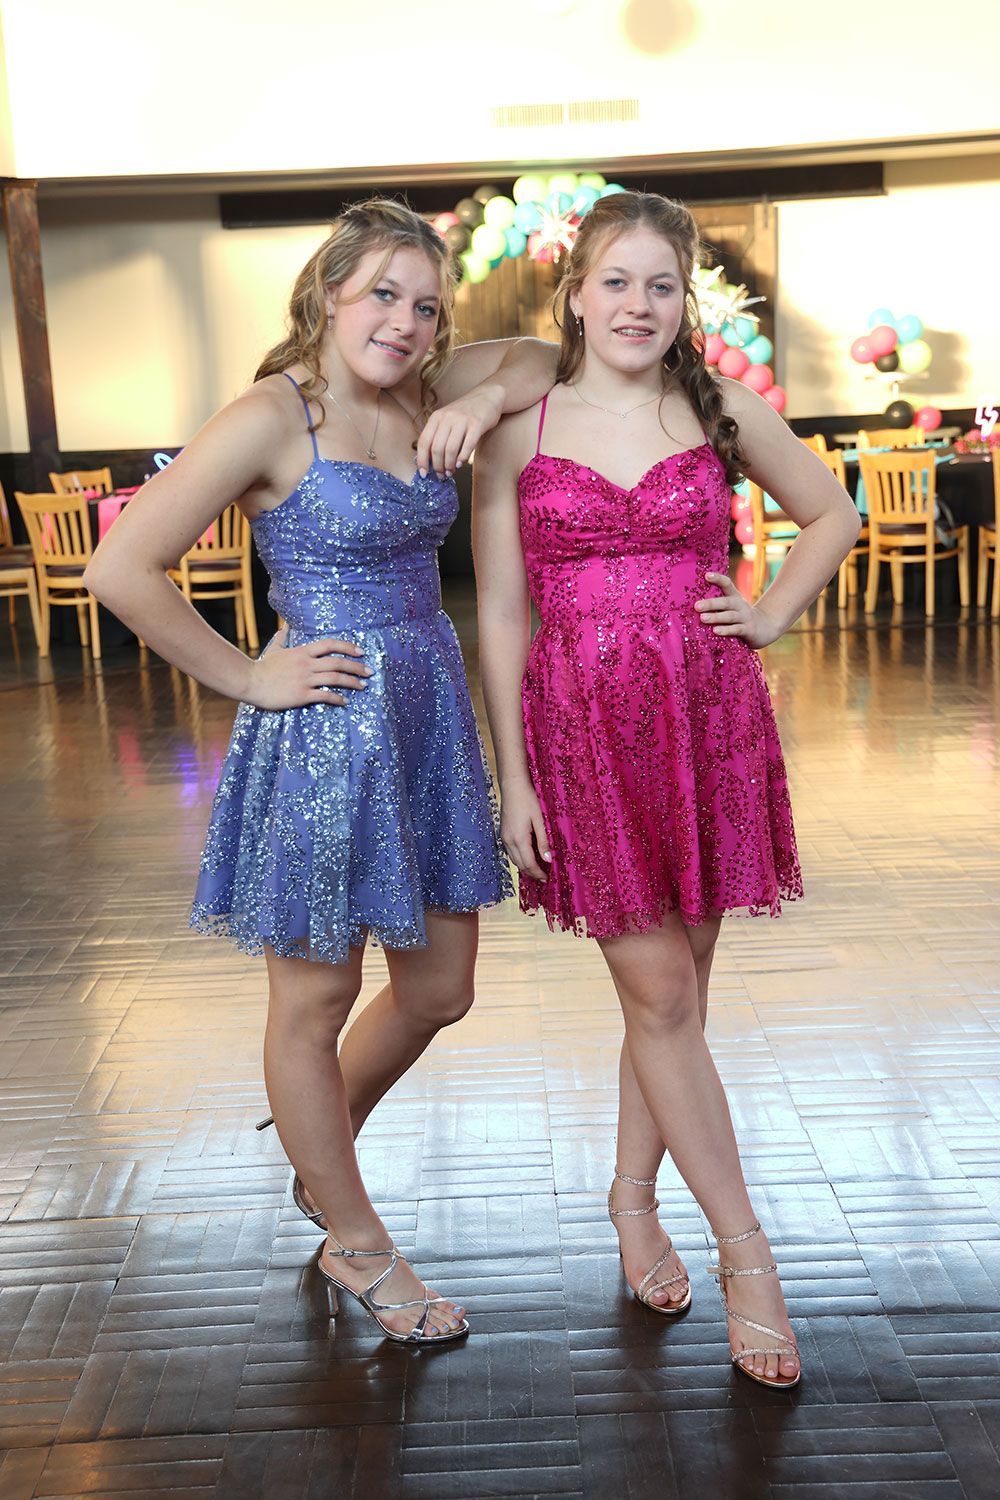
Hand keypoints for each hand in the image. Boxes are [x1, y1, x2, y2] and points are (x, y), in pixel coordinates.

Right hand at [244, 637, 370, 709]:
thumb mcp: (274, 650)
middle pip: (338, 663)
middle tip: (369, 672)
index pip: (330, 645)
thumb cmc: (262, 667)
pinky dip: (338, 699)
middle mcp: (307, 664)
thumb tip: (285, 626)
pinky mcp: (302, 694)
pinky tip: (345, 701)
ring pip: (335, 679)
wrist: (250, 682)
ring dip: (352, 682)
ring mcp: (305, 679)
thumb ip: (282, 638)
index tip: (361, 651)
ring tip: (363, 686)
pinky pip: (325, 696)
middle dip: (357, 667)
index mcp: (303, 652)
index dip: (348, 647)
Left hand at [415, 382, 503, 475]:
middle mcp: (447, 417)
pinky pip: (467, 445)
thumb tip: (430, 460)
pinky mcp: (477, 424)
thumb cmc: (466, 413)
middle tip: (441, 475)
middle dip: (437, 466)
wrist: (487, 397)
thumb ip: (438, 435)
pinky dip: (462, 458)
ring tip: (451, 472)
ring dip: (449, 465)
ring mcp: (462, 420)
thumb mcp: (447, 419)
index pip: (424, 442)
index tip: (423, 473)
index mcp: (436, 417)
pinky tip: (461, 464)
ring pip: (450, 449)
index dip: (422, 460)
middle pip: (437, 448)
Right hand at [500, 778, 551, 880]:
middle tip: (543, 877)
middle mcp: (508, 841)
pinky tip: (527, 857)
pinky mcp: (503, 833)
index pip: (529, 863)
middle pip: (520, 864)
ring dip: (524, 867)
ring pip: (514, 860)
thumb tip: (548, 860)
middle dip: (531, 873)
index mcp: (519, 839)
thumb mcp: (539, 820)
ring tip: (537, 870)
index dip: (538, 873)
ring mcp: (504, 837)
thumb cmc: (528, 799)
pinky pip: (510, 852)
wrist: (512, 786)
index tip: (546, 879)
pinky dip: (519, 859)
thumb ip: (543, 841)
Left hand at [694, 573, 781, 648]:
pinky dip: (726, 630)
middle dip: (711, 603)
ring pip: (729, 616)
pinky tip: (716, 631)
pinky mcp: (748, 630)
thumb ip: (717, 603)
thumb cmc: (740, 617)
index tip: (706, 575)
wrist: (765, 628)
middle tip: (697, 605)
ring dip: (716, 617)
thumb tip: (693, 603)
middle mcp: (740, 605)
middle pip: (726, 602)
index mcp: (735, 597)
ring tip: (703, 618)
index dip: (718, 579)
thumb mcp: (732, 607)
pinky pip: (736, 629)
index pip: (727, 584)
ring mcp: (745, 617)